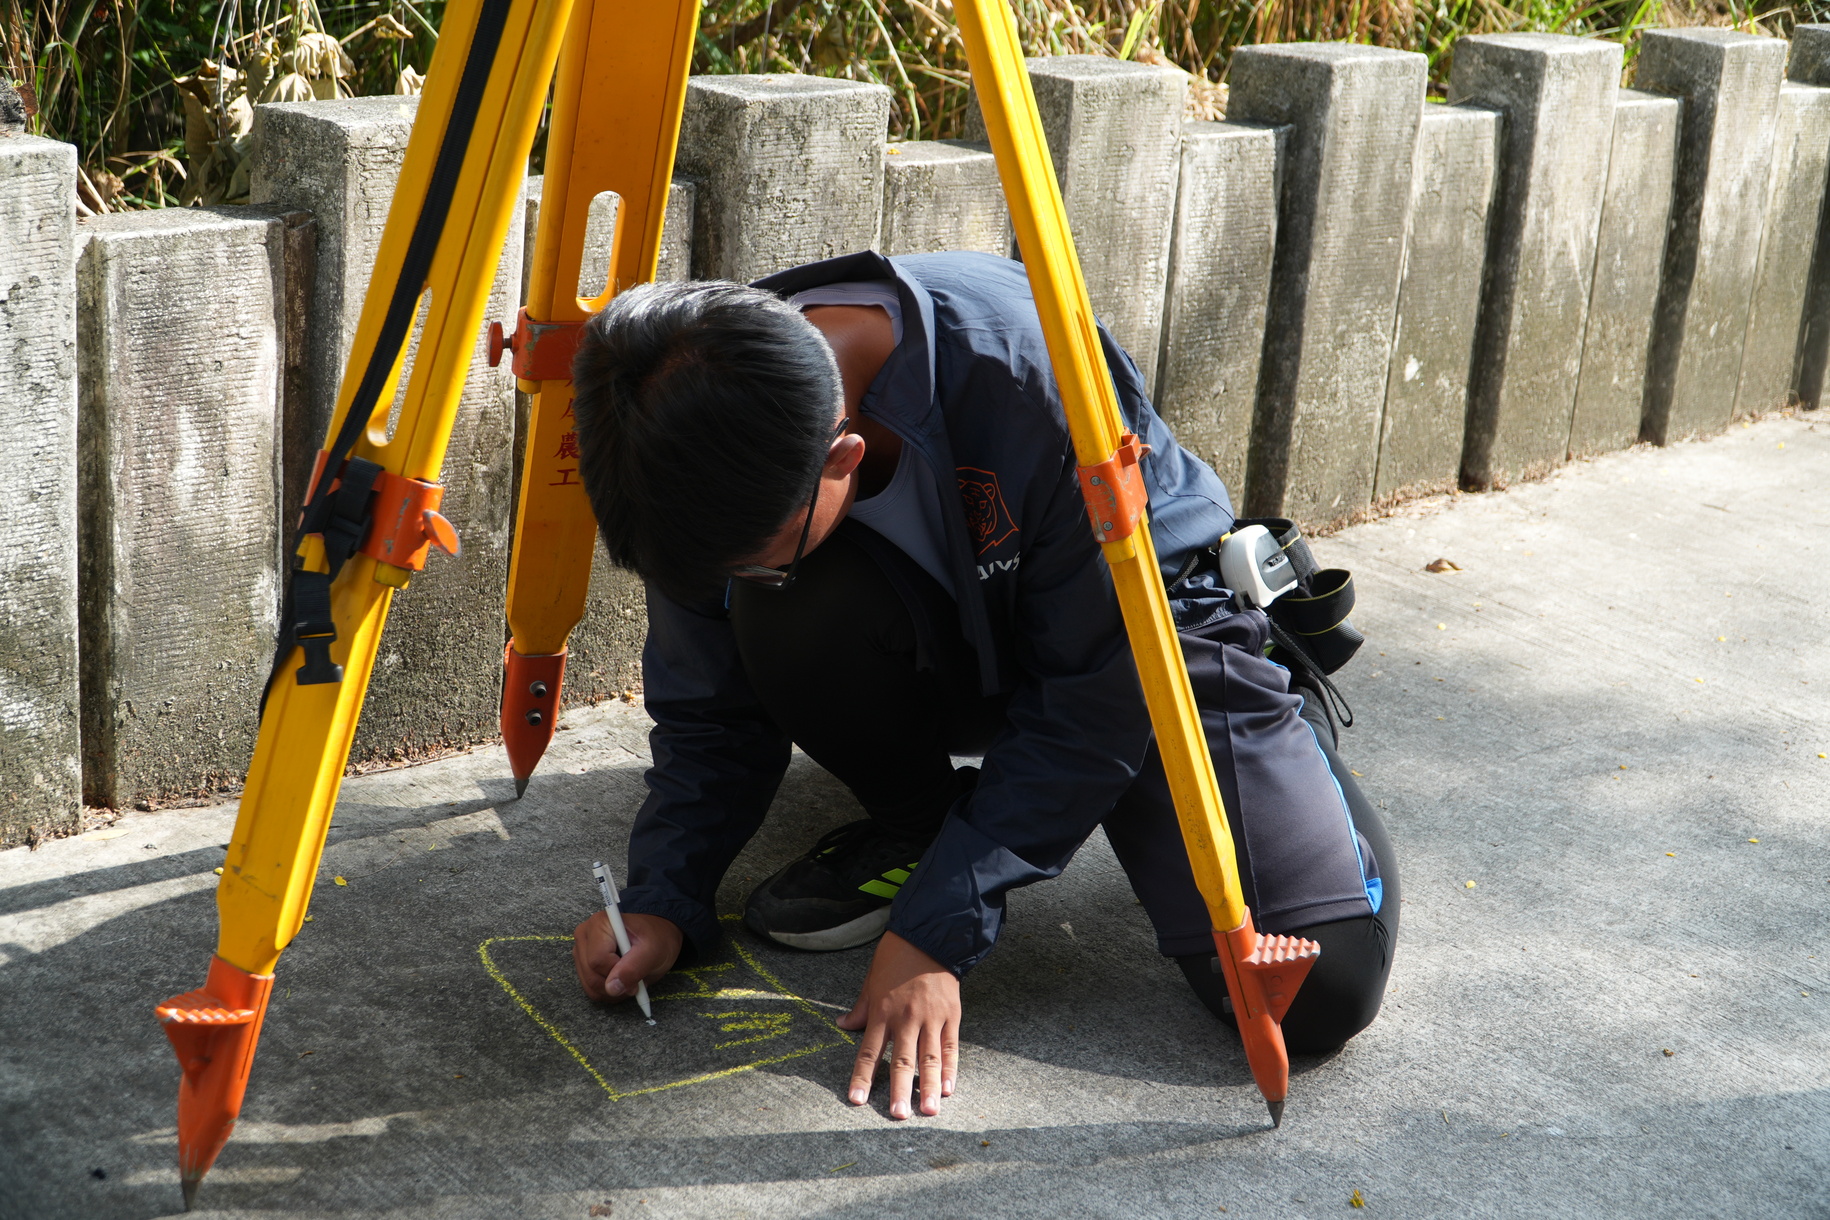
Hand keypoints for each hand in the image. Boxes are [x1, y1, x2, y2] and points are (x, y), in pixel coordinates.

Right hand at [573, 911, 680, 1002]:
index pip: (598, 960)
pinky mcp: (583, 964)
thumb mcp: (653, 951)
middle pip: (591, 974)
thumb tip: (612, 987)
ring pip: (589, 985)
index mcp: (600, 923)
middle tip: (635, 983)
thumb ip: (633, 968)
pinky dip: (607, 992)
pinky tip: (622, 982)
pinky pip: (589, 988)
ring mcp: (582, 950)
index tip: (635, 977)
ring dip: (612, 991)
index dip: (617, 974)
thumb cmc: (656, 938)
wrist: (657, 937)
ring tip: (630, 981)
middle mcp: (585, 934)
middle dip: (615, 986)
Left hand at [837, 931, 959, 1118]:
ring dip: (929, 1086)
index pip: (870, 1052)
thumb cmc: (896, 958)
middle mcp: (906, 1018)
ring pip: (929, 1058)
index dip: (863, 1077)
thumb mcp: (871, 982)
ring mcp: (931, 1018)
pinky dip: (950, 1068)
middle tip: (898, 1115)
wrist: (930, 937)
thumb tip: (842, 1025)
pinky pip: (950, 1046)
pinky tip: (948, 1088)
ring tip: (929, 1111)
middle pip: (903, 1061)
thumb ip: (860, 1009)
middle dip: (900, 1090)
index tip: (857, 1100)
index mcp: (883, 1012)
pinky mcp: (951, 1015)